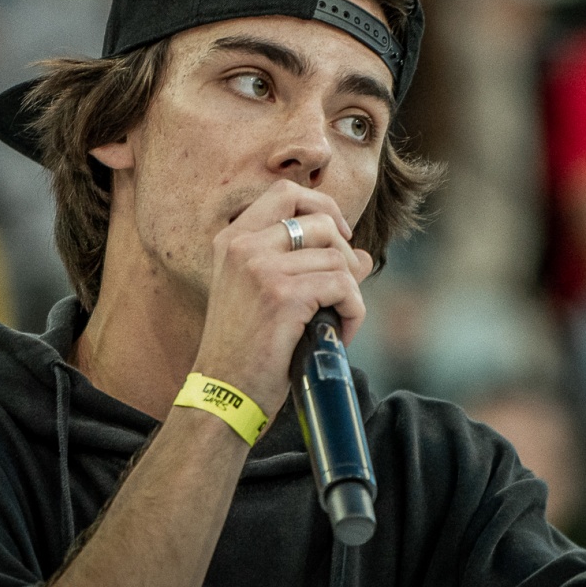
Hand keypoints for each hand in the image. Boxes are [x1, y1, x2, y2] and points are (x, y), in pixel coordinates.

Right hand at [191, 179, 372, 416]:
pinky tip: (340, 334)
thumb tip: (363, 255)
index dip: (323, 206)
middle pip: (320, 221)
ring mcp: (261, 269)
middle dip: (345, 255)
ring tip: (337, 323)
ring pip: (338, 259)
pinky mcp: (283, 296)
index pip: (286, 193)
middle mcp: (243, 247)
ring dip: (350, 293)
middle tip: (341, 292)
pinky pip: (343, 287)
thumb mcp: (265, 297)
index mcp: (232, 240)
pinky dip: (353, 311)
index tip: (340, 236)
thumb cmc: (244, 349)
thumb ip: (307, 267)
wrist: (222, 393)